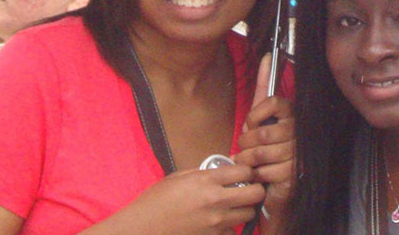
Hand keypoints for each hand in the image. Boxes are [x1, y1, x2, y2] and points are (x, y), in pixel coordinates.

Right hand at [98, 165, 264, 234]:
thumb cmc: (155, 200)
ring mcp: (216, 222)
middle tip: (248, 189)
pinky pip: (232, 231)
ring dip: (245, 209)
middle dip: (255, 190)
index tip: (244, 173)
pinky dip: (230, 227)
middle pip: (256, 194)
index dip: (248, 171)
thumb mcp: (178, 177)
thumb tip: (225, 170)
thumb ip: (204, 173)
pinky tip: (220, 222)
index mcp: (206, 180)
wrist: (142, 228)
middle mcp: (216, 200)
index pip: (245, 171)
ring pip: (249, 214)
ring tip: (234, 206)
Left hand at [234, 54, 295, 227]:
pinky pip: (264, 171)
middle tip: (245, 149)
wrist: (270, 186)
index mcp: (292, 116)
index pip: (274, 103)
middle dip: (246, 144)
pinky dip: (255, 175)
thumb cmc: (263, 150)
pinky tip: (259, 175)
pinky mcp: (294, 175)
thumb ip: (262, 86)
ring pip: (261, 152)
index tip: (251, 123)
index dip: (256, 114)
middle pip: (263, 132)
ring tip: (249, 162)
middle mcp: (299, 133)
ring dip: (247, 160)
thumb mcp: (259, 117)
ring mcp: (298, 154)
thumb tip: (267, 57)